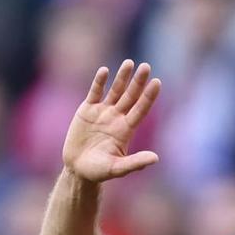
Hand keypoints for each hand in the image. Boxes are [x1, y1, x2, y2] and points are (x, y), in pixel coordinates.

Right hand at [62, 60, 160, 181]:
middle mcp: (117, 118)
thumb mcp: (118, 168)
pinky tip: (105, 71)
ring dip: (122, 77)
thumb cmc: (99, 171)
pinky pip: (94, 93)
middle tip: (146, 66)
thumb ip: (136, 163)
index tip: (157, 82)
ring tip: (129, 63)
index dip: (149, 97)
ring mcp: (103, 113)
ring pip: (115, 91)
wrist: (78, 169)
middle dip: (138, 82)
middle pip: (131, 96)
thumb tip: (156, 159)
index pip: (141, 110)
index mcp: (126, 130)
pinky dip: (99, 82)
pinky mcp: (86, 111)